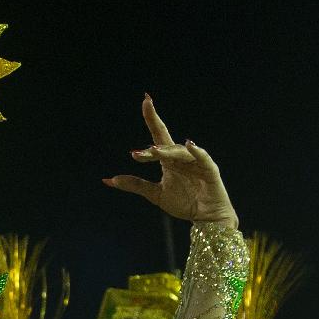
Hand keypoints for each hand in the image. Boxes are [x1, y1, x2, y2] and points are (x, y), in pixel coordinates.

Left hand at [105, 95, 236, 227]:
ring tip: (154, 151)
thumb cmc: (185, 203)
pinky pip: (202, 158)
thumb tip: (108, 180)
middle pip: (166, 143)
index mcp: (169, 160)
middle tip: (142, 133)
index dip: (152, 118)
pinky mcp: (210, 170)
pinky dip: (196, 151)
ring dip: (167, 151)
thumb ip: (135, 184)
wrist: (206, 217)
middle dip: (155, 135)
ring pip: (180, 152)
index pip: (158, 135)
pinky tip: (189, 145)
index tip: (145, 100)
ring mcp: (196, 162)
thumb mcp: (155, 194)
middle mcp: (182, 157)